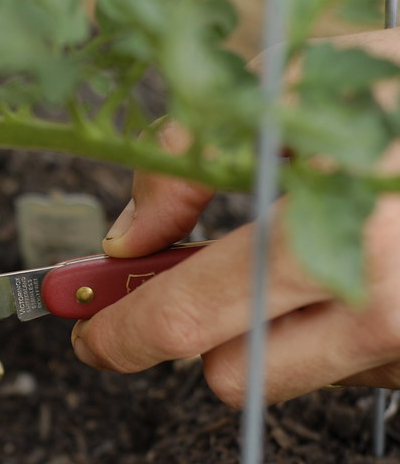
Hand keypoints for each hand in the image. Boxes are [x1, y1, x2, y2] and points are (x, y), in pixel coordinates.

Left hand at [70, 123, 399, 406]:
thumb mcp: (305, 85)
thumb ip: (196, 158)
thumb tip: (130, 236)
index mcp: (336, 234)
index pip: (188, 319)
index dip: (122, 333)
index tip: (92, 336)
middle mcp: (383, 310)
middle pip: (230, 377)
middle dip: (195, 337)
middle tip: (179, 293)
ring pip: (288, 378)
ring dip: (268, 332)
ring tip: (299, 257)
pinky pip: (352, 370)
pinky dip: (330, 331)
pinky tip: (354, 273)